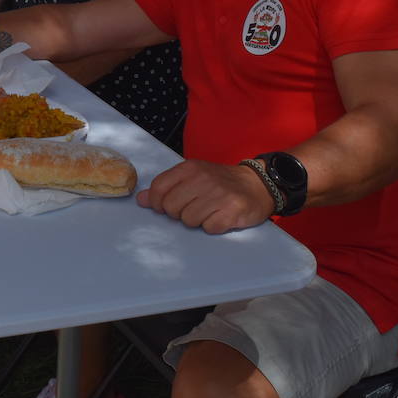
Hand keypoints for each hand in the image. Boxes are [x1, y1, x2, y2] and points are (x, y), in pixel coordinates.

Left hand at [136, 160, 275, 234]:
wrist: (257, 184)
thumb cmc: (219, 182)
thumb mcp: (192, 177)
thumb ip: (166, 187)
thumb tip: (141, 200)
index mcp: (190, 168)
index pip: (159, 188)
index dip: (157, 203)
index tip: (164, 207)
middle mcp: (203, 179)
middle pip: (172, 208)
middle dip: (178, 213)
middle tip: (192, 208)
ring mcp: (219, 194)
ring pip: (189, 220)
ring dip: (196, 221)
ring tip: (208, 212)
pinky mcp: (233, 211)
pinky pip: (209, 228)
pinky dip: (213, 226)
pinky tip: (220, 217)